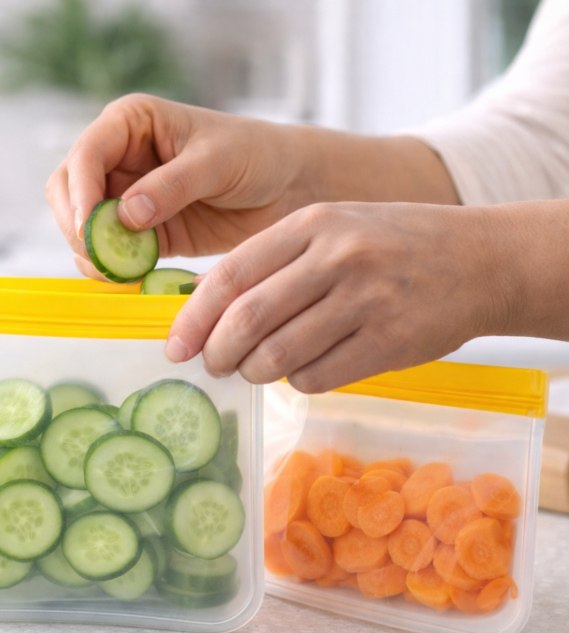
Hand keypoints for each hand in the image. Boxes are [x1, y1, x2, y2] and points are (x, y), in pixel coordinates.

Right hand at [45, 94, 315, 278]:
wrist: (288, 188)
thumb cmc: (257, 155)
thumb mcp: (218, 162)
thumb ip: (172, 185)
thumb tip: (125, 214)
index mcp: (131, 122)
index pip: (87, 154)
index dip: (80, 191)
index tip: (89, 225)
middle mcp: (119, 156)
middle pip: (68, 190)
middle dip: (76, 224)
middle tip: (98, 255)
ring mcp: (125, 195)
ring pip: (81, 224)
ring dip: (89, 249)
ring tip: (116, 270)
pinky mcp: (139, 231)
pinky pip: (108, 251)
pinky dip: (109, 267)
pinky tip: (127, 277)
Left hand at [166, 202, 510, 392]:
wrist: (484, 259)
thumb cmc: (391, 246)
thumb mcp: (333, 228)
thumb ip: (274, 261)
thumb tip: (205, 309)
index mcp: (312, 222)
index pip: (231, 275)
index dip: (194, 317)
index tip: (175, 345)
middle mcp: (337, 256)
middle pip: (248, 319)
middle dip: (216, 352)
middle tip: (211, 366)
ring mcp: (366, 299)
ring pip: (278, 354)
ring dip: (254, 372)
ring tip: (253, 370)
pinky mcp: (390, 341)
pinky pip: (317, 376)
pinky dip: (296, 382)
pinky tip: (301, 372)